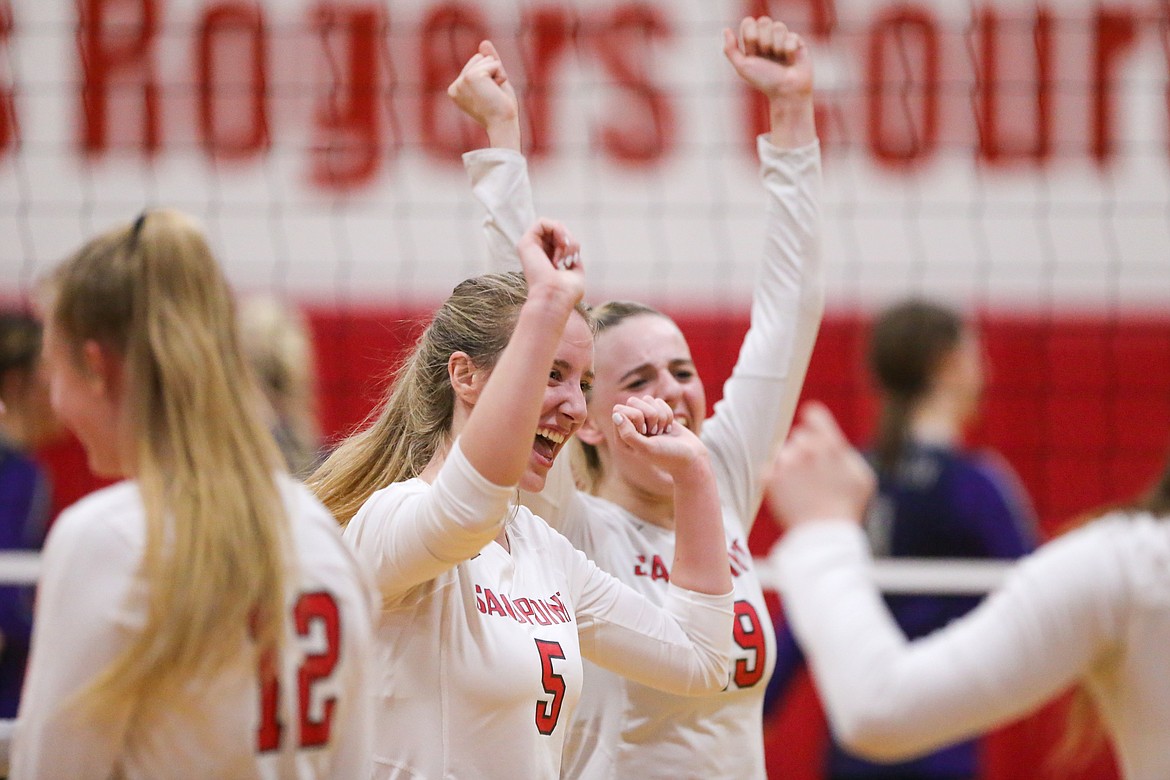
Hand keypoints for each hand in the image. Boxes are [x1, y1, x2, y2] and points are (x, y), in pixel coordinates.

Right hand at [447, 40, 520, 150]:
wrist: (503, 124)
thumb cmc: (501, 108)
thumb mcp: (493, 81)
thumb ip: (488, 63)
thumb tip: (484, 42)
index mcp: (456, 89)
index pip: (475, 64)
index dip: (489, 76)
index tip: (489, 96)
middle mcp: (455, 85)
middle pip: (478, 58)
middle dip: (492, 72)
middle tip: (493, 94)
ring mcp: (462, 81)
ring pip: (485, 59)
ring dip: (496, 75)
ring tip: (494, 94)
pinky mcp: (471, 77)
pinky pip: (493, 63)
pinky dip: (500, 75)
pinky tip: (496, 90)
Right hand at [516, 218, 583, 303]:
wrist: (555, 298)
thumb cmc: (566, 293)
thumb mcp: (576, 272)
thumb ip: (573, 258)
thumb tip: (573, 248)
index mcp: (545, 260)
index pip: (561, 240)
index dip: (572, 245)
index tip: (574, 261)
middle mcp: (536, 253)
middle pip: (557, 231)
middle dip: (570, 241)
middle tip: (570, 258)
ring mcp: (529, 247)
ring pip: (552, 226)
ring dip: (565, 236)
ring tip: (565, 254)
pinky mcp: (525, 242)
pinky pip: (542, 222)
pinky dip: (557, 230)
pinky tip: (561, 245)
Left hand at [610, 396, 708, 477]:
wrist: (690, 457)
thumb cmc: (667, 456)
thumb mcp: (646, 448)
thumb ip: (628, 434)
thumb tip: (615, 414)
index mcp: (622, 437)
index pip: (619, 410)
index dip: (636, 416)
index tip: (645, 432)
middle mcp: (631, 427)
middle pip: (632, 401)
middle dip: (649, 414)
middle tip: (655, 432)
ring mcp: (644, 420)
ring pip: (646, 400)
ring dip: (660, 415)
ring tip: (662, 431)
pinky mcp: (657, 414)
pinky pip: (658, 402)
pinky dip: (667, 414)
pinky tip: (668, 429)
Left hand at [722, 17, 812, 102]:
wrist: (787, 91)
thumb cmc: (765, 81)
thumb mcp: (742, 67)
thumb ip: (730, 50)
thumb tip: (726, 30)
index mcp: (753, 42)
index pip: (749, 22)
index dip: (750, 36)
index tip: (753, 53)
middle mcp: (768, 38)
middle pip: (764, 21)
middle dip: (764, 41)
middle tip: (767, 55)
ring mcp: (783, 39)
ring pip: (778, 26)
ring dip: (777, 46)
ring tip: (780, 59)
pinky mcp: (797, 41)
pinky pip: (791, 36)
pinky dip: (789, 51)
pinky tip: (791, 60)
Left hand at [764, 401, 875, 528]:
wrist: (824, 536)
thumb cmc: (847, 509)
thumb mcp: (862, 478)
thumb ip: (845, 454)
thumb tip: (834, 443)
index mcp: (831, 444)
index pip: (814, 414)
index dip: (813, 420)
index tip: (810, 423)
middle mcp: (807, 448)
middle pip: (799, 436)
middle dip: (804, 451)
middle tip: (813, 476)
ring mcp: (787, 462)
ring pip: (782, 453)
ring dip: (789, 466)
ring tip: (802, 489)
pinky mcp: (770, 478)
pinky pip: (769, 470)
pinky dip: (775, 481)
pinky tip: (789, 495)